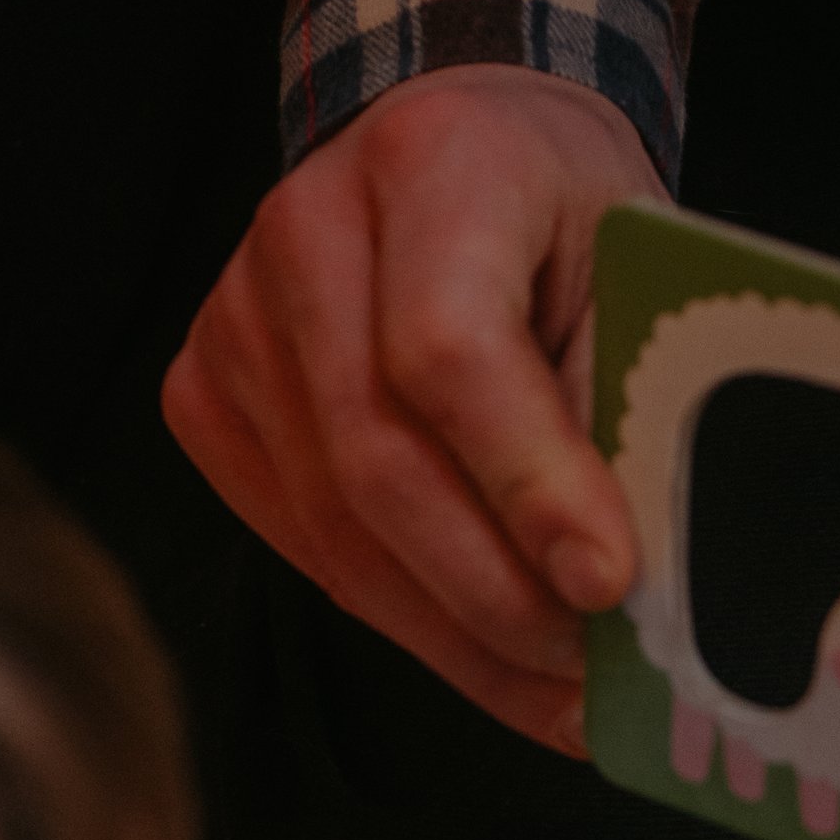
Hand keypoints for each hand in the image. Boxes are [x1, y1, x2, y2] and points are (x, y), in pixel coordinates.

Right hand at [163, 68, 662, 750]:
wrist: (454, 146)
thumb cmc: (559, 217)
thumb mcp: (630, 271)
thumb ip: (625, 409)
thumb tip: (632, 591)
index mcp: (434, 164)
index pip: (449, 350)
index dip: (528, 483)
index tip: (610, 584)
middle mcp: (306, 232)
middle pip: (380, 465)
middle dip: (500, 601)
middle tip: (601, 677)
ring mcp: (236, 320)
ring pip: (339, 534)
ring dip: (462, 640)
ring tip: (564, 694)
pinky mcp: (206, 398)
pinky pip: (309, 548)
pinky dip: (411, 622)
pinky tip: (493, 657)